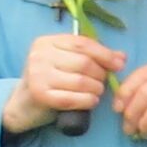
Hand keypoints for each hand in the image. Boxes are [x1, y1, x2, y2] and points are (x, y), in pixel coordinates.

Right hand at [2, 33, 122, 132]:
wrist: (24, 103)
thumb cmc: (53, 80)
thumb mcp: (69, 62)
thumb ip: (93, 56)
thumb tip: (122, 57)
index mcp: (46, 42)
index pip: (82, 43)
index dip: (105, 54)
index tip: (119, 64)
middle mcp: (39, 56)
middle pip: (84, 63)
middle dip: (101, 75)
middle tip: (101, 82)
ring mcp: (37, 75)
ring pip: (82, 82)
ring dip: (96, 89)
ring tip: (95, 92)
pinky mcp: (40, 95)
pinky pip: (74, 98)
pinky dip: (88, 101)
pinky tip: (90, 101)